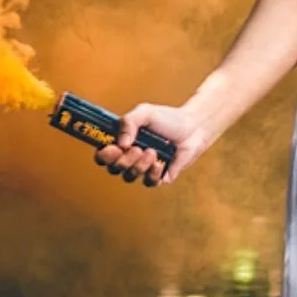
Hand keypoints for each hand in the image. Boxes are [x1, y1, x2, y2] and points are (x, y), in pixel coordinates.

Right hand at [94, 102, 211, 187]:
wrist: (194, 127)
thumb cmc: (168, 118)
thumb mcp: (145, 113)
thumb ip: (128, 122)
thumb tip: (121, 143)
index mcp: (123, 142)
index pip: (103, 156)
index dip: (104, 156)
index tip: (113, 148)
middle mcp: (131, 157)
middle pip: (114, 169)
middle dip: (124, 160)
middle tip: (137, 148)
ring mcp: (144, 168)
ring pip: (130, 177)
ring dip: (139, 165)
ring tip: (152, 152)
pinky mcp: (159, 176)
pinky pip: (149, 182)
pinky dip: (153, 173)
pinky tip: (160, 162)